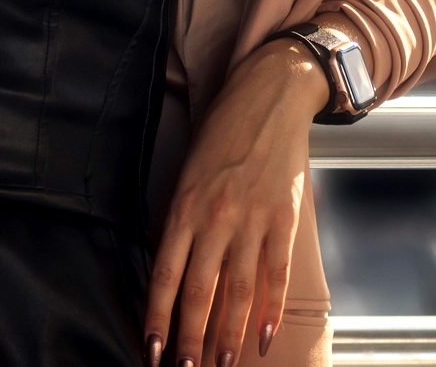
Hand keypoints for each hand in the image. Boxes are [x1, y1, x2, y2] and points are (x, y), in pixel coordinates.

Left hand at [144, 40, 326, 366]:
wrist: (268, 96)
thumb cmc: (221, 134)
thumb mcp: (188, 172)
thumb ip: (181, 220)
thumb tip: (172, 274)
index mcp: (184, 205)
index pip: (164, 274)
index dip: (157, 317)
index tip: (151, 351)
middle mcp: (215, 217)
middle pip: (199, 292)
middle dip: (191, 340)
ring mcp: (252, 219)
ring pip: (237, 291)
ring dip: (228, 335)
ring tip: (222, 366)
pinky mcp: (283, 218)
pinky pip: (275, 273)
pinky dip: (268, 310)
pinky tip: (260, 337)